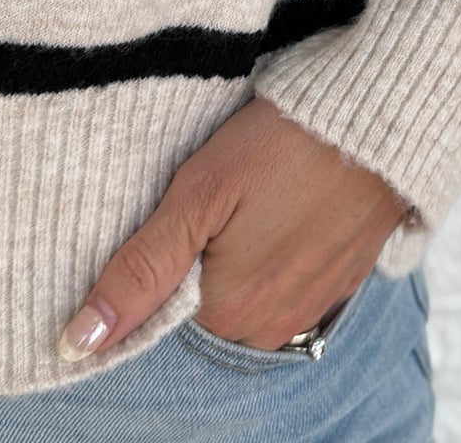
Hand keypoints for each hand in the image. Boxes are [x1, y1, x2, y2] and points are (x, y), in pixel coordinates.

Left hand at [56, 94, 411, 360]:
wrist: (380, 121)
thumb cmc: (283, 144)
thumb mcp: (199, 194)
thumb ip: (141, 269)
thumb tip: (79, 340)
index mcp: (229, 312)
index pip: (166, 297)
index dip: (170, 243)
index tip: (189, 202)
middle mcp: (272, 326)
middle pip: (208, 295)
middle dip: (208, 247)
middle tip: (228, 186)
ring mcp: (313, 306)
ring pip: (250, 286)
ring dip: (247, 246)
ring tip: (261, 187)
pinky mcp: (342, 281)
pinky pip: (290, 276)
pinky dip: (283, 243)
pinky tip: (290, 198)